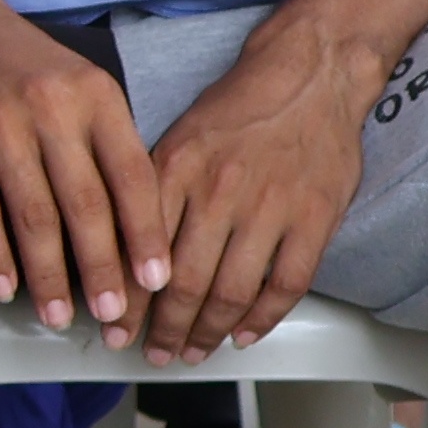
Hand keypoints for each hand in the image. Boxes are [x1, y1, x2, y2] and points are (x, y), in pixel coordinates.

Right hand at [0, 0, 161, 336]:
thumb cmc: (25, 64)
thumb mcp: (85, 86)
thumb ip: (111, 144)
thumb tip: (137, 223)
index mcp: (96, 99)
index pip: (131, 176)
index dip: (146, 233)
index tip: (158, 281)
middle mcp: (52, 112)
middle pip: (85, 206)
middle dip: (102, 269)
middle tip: (114, 316)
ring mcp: (0, 128)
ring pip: (32, 216)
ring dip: (48, 275)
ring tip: (60, 315)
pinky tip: (4, 287)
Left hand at [135, 16, 370, 361]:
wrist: (310, 74)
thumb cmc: (239, 108)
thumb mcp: (177, 139)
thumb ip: (152, 191)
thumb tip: (118, 248)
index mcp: (176, 169)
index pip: (139, 250)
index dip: (125, 299)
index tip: (112, 327)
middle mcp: (219, 191)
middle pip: (184, 282)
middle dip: (162, 328)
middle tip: (152, 352)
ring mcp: (270, 207)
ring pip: (231, 291)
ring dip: (207, 332)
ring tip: (192, 351)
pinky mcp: (314, 217)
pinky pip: (285, 283)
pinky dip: (263, 317)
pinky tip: (244, 334)